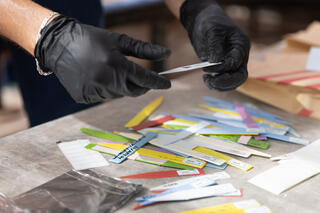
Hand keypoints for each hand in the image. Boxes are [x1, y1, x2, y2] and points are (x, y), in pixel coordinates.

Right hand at [35, 16, 170, 103]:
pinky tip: (97, 76)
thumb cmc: (92, 39)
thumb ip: (144, 50)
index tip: (167, 84)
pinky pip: (102, 96)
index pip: (145, 79)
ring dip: (120, 85)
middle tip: (140, 78)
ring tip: (109, 70)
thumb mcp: (119, 41)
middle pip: (133, 91)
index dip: (158, 82)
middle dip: (140, 85)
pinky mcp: (83, 97)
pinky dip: (105, 89)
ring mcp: (94, 91)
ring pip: (117, 94)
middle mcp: (106, 81)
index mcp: (117, 65)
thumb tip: (167, 53)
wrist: (58, 44)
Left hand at [180, 0, 249, 90]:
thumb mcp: (212, 31)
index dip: (222, 67)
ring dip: (220, 85)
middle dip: (225, 81)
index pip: (236, 62)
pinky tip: (206, 80)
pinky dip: (216, 84)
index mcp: (241, 45)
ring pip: (233, 82)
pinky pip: (224, 82)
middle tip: (210, 80)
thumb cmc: (210, 23)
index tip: (206, 67)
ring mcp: (232, 64)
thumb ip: (215, 46)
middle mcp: (239, 57)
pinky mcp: (223, 69)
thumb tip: (215, 61)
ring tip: (206, 80)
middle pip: (239, 76)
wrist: (202, 22)